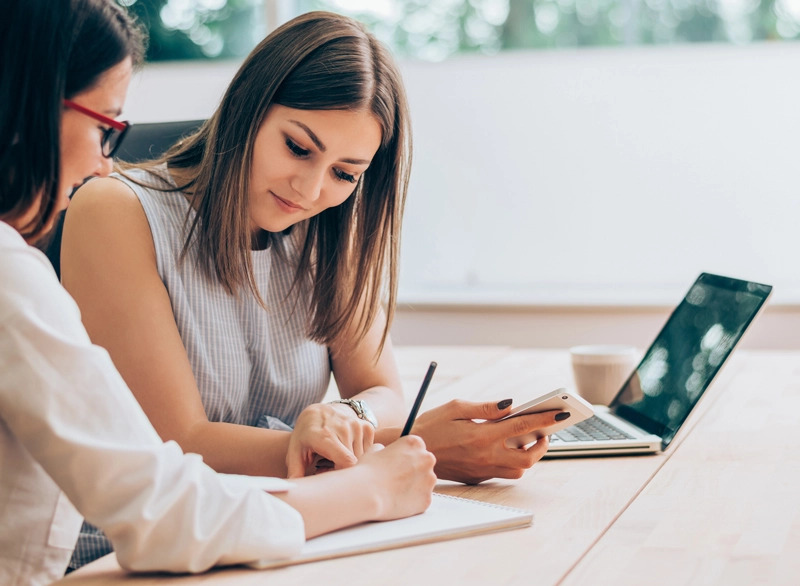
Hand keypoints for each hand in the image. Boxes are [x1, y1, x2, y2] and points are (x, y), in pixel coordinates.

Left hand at [286, 402, 375, 477]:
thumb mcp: (295, 450)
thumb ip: (295, 470)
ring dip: (352, 464)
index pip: (347, 462)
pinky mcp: (367, 427)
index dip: (340, 475)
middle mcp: (344, 428)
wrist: (319, 411)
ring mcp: (357, 426)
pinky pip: (369, 451)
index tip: (328, 473)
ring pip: (363, 458)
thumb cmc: (306, 435)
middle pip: (354, 463)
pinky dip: (359, 456)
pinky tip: (346, 451)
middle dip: (343, 471)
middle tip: (328, 467)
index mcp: (326, 436)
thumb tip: (294, 488)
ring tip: (336, 459)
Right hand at [356, 436, 436, 519]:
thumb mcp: (374, 451)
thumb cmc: (368, 470)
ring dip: (415, 485)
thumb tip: (383, 451)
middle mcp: (427, 459)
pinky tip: (398, 501)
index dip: (407, 456)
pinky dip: (413, 501)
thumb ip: (384, 449)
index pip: (417, 448)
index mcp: (415, 443)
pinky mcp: (427, 498)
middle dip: (414, 470)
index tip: (399, 463)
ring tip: (395, 491)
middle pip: (424, 464)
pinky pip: (422, 499)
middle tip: (398, 478)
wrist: (367, 493)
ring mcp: (429, 480)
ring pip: (425, 482)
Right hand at [411, 399, 558, 483]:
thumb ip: (486, 407)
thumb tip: (511, 405)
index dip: (545, 419)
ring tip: (526, 439)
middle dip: (542, 444)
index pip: (522, 426)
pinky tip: (506, 447)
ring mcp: (481, 470)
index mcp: (481, 435)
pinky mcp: (476, 478)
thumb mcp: (455, 407)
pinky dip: (511, 462)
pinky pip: (503, 473)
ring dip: (528, 456)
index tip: (560, 412)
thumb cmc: (431, 425)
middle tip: (544, 431)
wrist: (411, 452)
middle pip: (528, 457)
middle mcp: (485, 456)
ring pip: (518, 470)